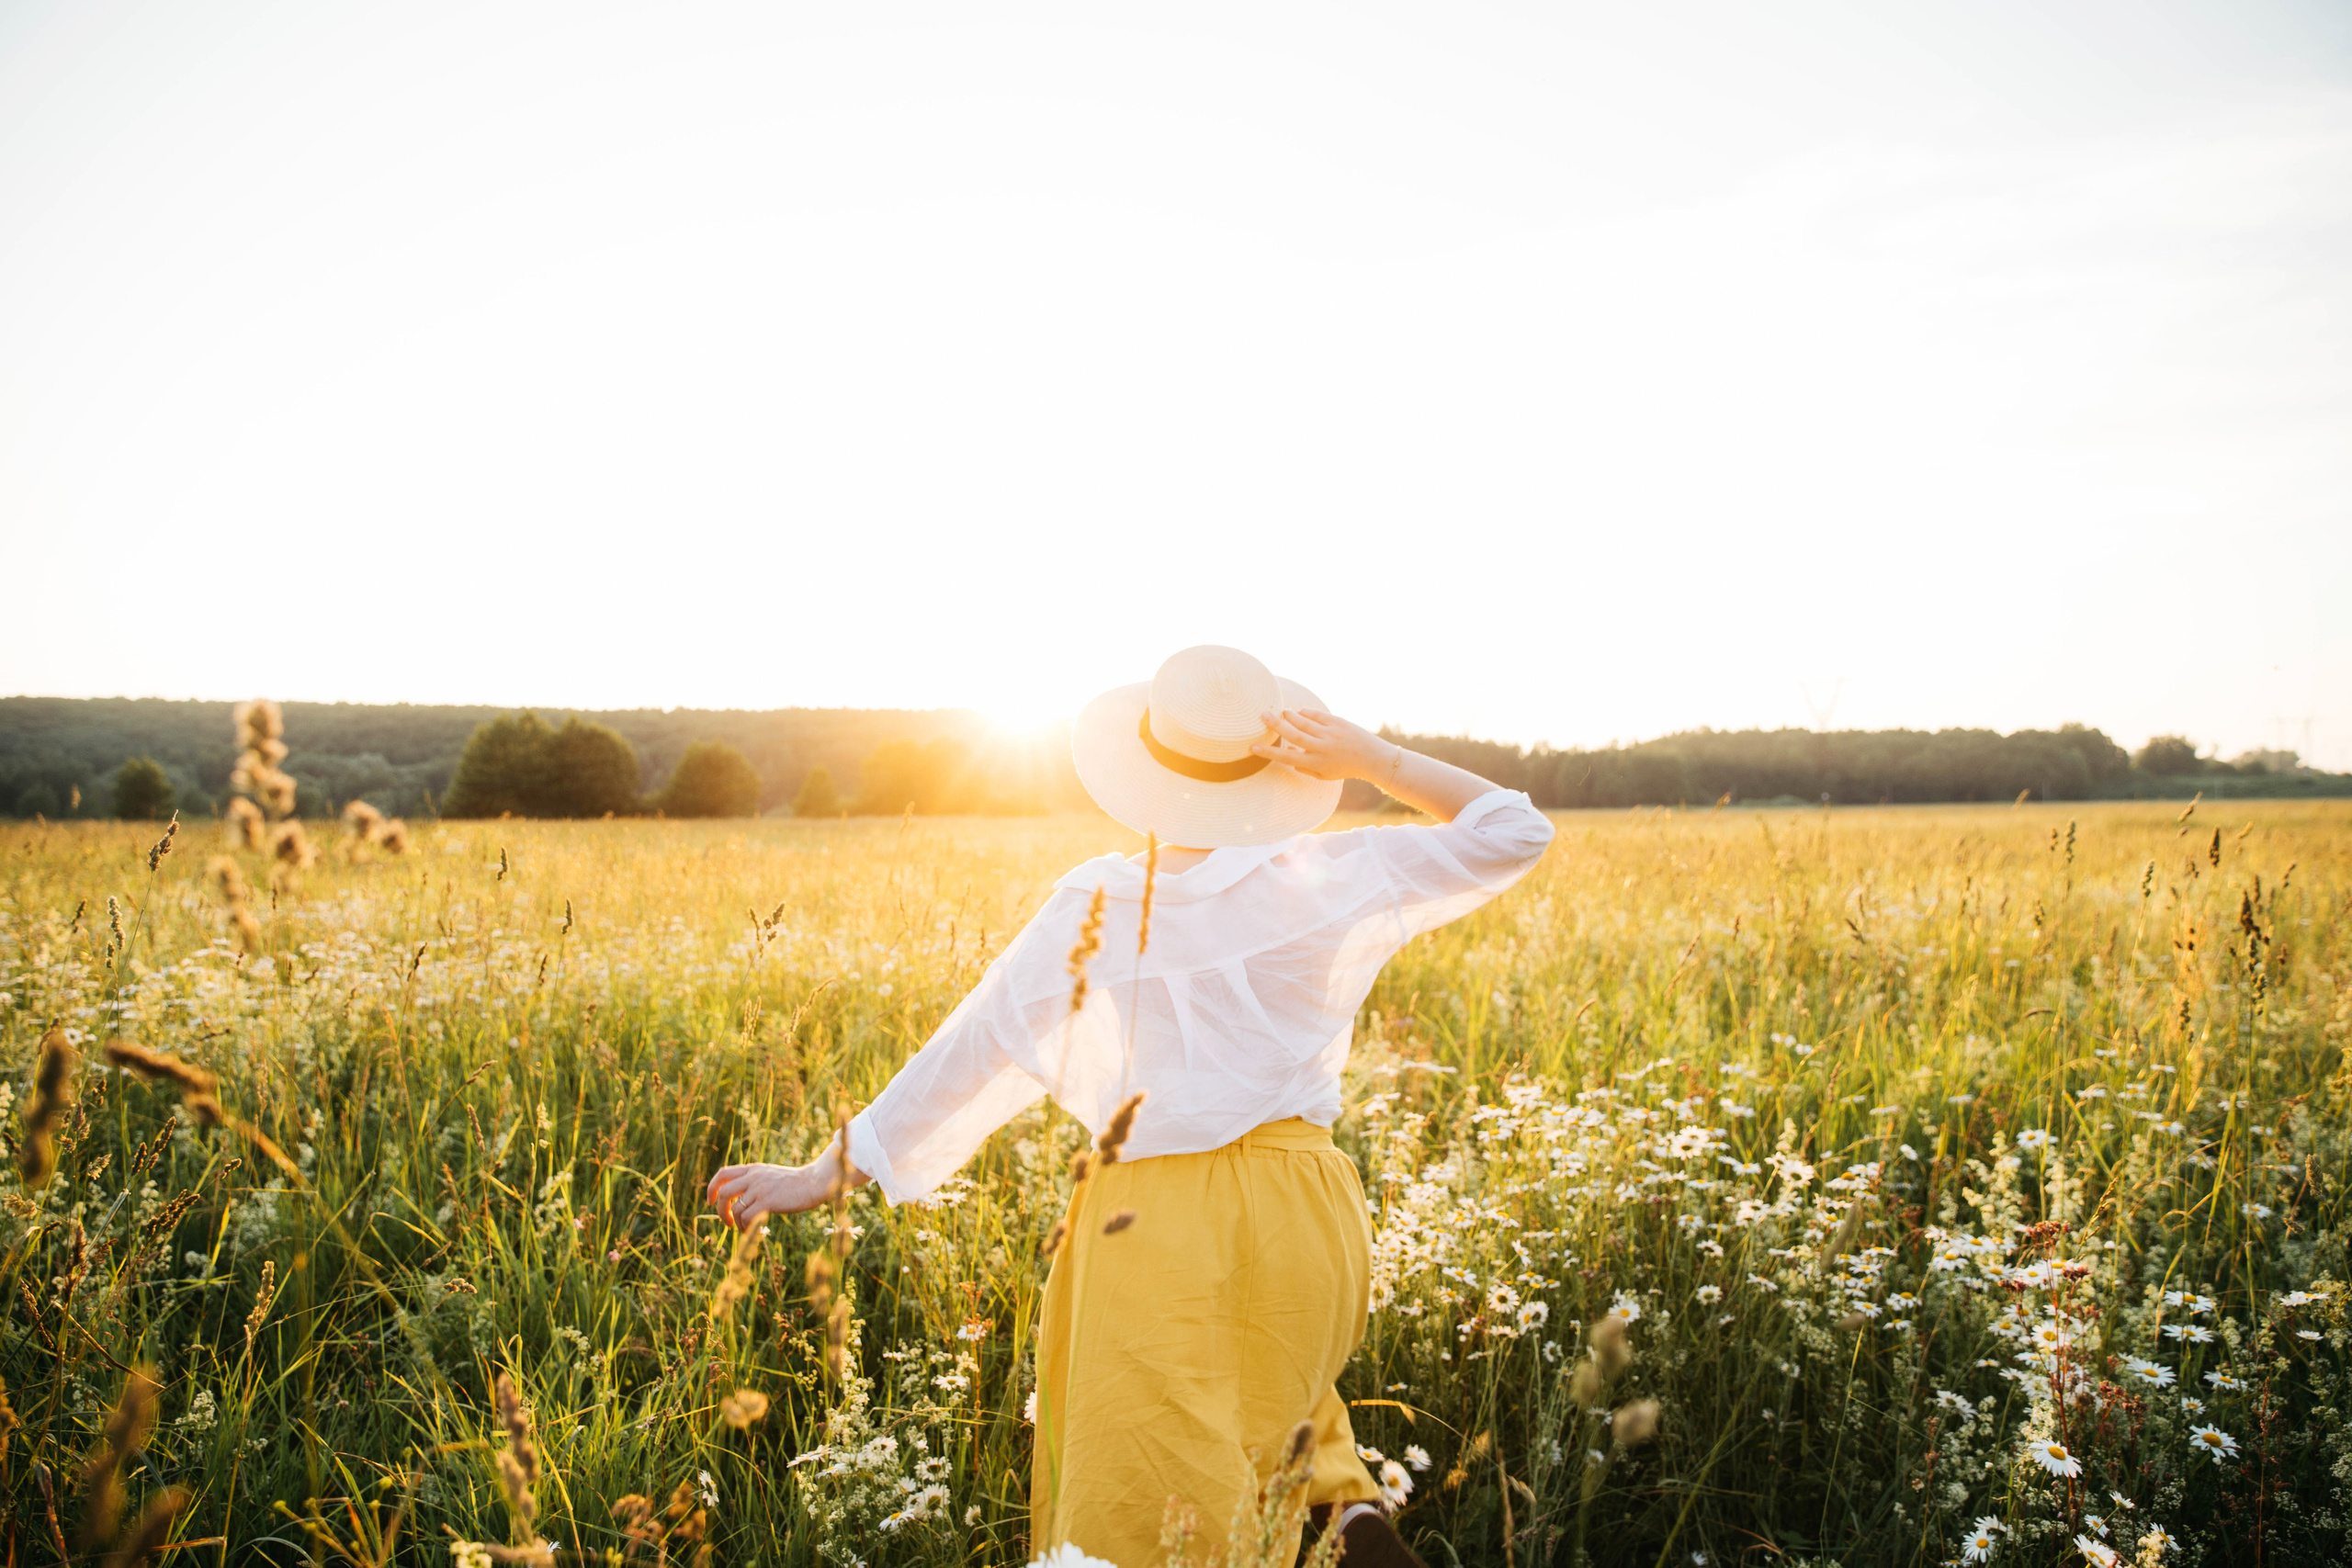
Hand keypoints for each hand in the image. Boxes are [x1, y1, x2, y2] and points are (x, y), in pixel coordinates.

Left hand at [707, 1142, 861, 1227]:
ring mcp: (760, 1188)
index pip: (723, 1173)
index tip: (710, 1201)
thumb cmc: (796, 1183)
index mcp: (754, 1169)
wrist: (815, 1182)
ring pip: (735, 1208)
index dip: (712, 1188)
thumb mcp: (772, 1176)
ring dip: (736, 1222)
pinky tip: (753, 1230)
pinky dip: (745, 1227)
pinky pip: (746, 1217)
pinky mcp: (768, 1201)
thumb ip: (756, 1182)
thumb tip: (740, 1201)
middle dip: (720, 1210)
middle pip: (723, 1192)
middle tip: (727, 1222)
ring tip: (744, 1229)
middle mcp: (754, 1176)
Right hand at [1250, 708, 1398, 783]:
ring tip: (1280, 712)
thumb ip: (1305, 767)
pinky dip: (1305, 713)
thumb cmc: (1344, 767)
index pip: (1287, 757)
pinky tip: (1299, 712)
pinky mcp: (1337, 722)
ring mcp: (1329, 734)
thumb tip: (1288, 756)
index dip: (1269, 752)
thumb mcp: (1324, 774)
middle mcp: (1321, 748)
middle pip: (1293, 735)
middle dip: (1276, 725)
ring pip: (1303, 722)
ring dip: (1289, 715)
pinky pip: (1316, 715)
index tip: (1253, 747)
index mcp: (1316, 763)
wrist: (1371, 758)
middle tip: (1262, 715)